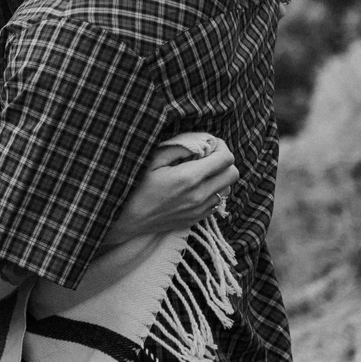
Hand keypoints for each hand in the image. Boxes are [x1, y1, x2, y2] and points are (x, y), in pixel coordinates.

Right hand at [103, 136, 237, 246]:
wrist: (128, 219)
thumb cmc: (136, 186)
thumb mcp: (153, 160)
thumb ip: (179, 148)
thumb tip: (200, 142)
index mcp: (189, 177)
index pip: (225, 159)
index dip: (221, 146)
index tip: (210, 144)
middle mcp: (199, 195)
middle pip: (233, 174)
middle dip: (224, 161)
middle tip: (208, 156)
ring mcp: (199, 209)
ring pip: (227, 189)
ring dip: (219, 177)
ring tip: (201, 172)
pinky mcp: (196, 219)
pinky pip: (217, 203)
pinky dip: (212, 192)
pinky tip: (196, 187)